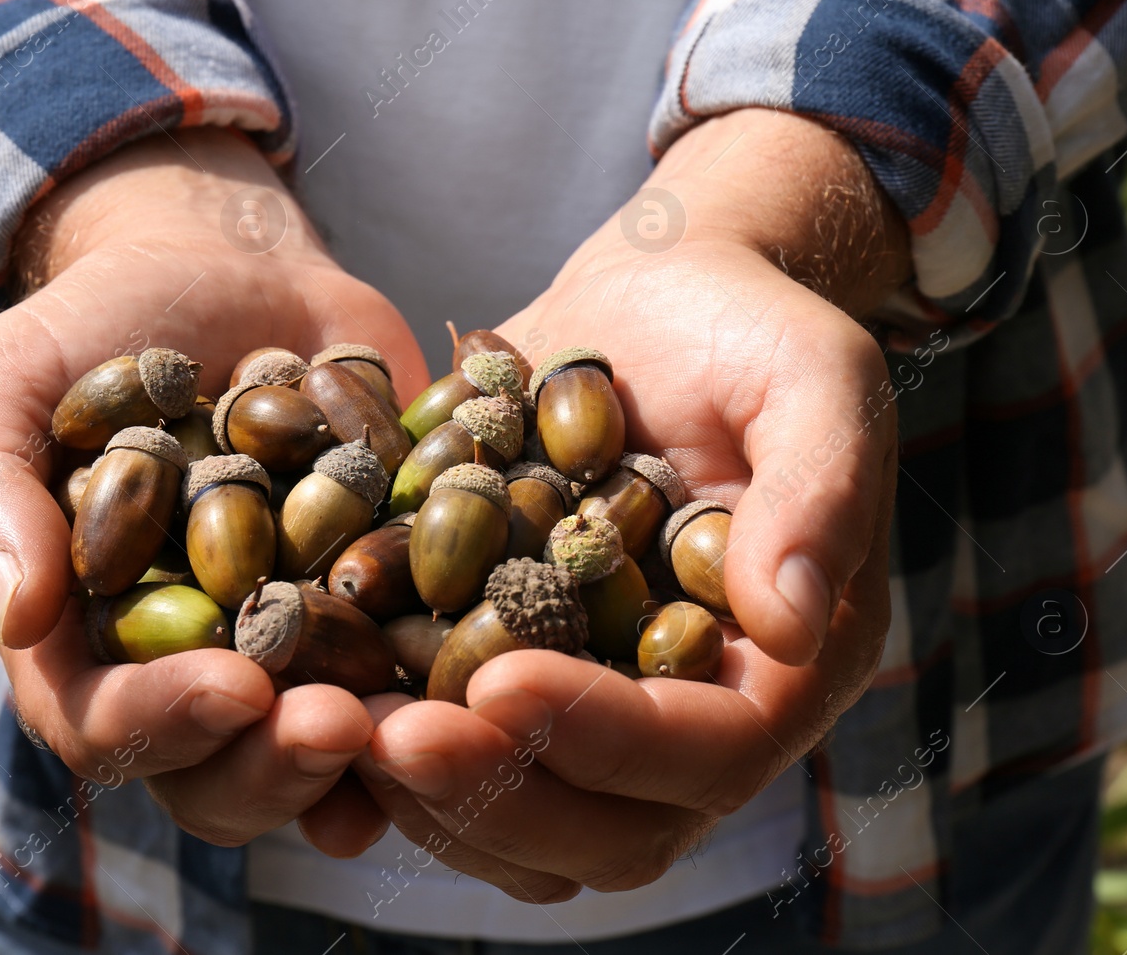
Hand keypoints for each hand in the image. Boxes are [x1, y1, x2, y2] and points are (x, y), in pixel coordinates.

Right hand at [0, 127, 426, 848]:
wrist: (228, 267)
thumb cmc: (98, 328)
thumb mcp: (10, 384)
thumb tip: (18, 614)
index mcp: (92, 646)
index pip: (108, 726)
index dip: (165, 726)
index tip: (233, 691)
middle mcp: (199, 671)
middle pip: (228, 771)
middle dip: (284, 762)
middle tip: (343, 725)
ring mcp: (301, 646)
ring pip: (334, 750)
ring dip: (383, 756)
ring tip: (435, 727)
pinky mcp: (390, 603)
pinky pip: (428, 668)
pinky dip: (463, 686)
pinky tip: (506, 680)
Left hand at [353, 109, 908, 898]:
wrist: (652, 297)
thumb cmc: (746, 327)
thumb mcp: (811, 379)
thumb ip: (818, 491)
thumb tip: (787, 624)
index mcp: (777, 665)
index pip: (709, 752)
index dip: (609, 739)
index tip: (502, 681)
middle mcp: (685, 710)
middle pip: (610, 828)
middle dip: (499, 796)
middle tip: (393, 738)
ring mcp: (593, 704)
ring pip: (522, 825)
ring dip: (427, 800)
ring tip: (333, 727)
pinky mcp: (510, 673)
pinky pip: (455, 757)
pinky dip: (381, 754)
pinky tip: (307, 701)